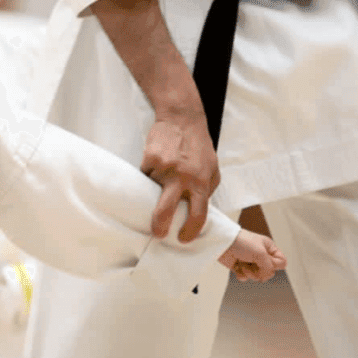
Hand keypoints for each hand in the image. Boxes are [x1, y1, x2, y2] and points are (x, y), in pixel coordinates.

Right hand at [141, 112, 219, 241]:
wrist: (183, 119)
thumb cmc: (199, 147)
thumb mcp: (213, 169)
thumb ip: (207, 189)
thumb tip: (197, 210)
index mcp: (201, 182)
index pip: (198, 214)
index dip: (191, 230)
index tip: (183, 238)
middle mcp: (182, 177)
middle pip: (166, 210)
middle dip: (159, 226)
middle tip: (157, 233)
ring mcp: (164, 169)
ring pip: (152, 190)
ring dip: (155, 187)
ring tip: (164, 173)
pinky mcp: (150, 160)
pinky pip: (145, 175)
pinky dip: (149, 174)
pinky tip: (158, 162)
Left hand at [218, 228, 285, 282]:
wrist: (221, 243)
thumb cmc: (241, 242)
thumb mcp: (260, 253)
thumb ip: (269, 266)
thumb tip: (268, 275)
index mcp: (268, 248)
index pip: (281, 262)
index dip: (275, 265)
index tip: (266, 261)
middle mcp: (261, 255)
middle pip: (269, 272)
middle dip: (261, 271)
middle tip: (253, 264)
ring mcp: (250, 262)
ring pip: (258, 277)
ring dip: (250, 272)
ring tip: (243, 264)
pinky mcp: (240, 267)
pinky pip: (246, 278)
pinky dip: (242, 275)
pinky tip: (237, 267)